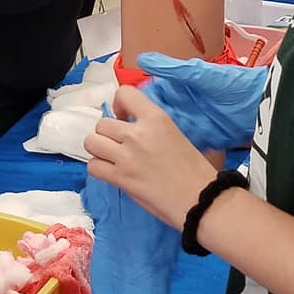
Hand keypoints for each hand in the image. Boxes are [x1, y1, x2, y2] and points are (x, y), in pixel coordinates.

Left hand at [85, 85, 212, 228]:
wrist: (202, 200)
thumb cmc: (200, 171)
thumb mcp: (183, 136)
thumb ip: (163, 128)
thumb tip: (156, 129)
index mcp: (157, 118)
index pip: (124, 93)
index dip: (118, 104)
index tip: (124, 117)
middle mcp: (137, 134)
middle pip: (102, 123)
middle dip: (107, 133)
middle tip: (119, 144)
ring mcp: (126, 156)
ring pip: (91, 142)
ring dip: (99, 149)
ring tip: (111, 157)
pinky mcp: (120, 178)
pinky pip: (93, 166)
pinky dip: (98, 169)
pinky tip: (111, 173)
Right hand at [137, 52, 265, 150]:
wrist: (259, 106)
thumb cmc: (232, 84)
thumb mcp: (199, 74)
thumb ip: (171, 68)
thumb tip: (142, 59)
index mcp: (178, 86)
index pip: (149, 95)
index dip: (134, 104)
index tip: (124, 113)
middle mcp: (181, 104)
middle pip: (153, 117)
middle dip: (142, 126)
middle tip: (132, 135)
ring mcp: (190, 122)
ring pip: (165, 133)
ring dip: (156, 140)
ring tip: (144, 148)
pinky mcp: (201, 138)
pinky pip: (182, 143)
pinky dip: (174, 149)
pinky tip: (165, 153)